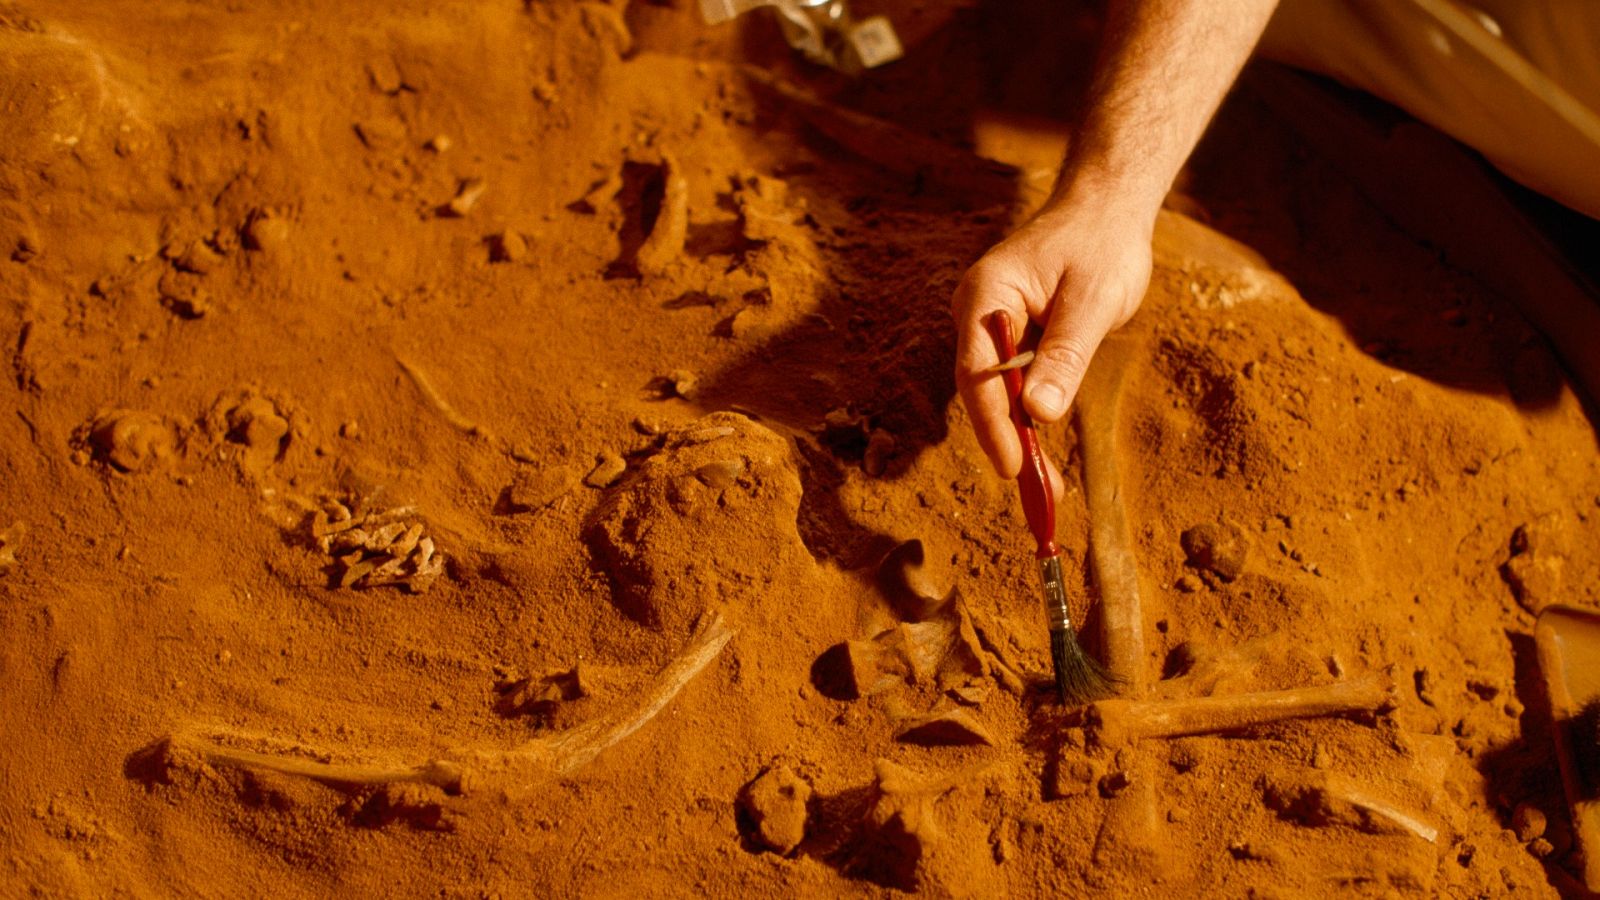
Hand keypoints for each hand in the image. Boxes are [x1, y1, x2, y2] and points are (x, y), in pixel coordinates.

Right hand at [951, 182, 1155, 491]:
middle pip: (982, 388)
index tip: (1012, 466)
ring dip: (1020, 435)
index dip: (992, 423)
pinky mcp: (1014, 337)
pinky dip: (1031, 415)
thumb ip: (1065, 355)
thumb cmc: (1100, 244)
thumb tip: (1040, 415)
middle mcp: (979, 313)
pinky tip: (1045, 449)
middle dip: (1006, 440)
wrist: (1106, 209)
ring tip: (1047, 486)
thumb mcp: (1092, 300)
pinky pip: (1016, 383)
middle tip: (1036, 492)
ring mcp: (994, 325)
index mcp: (986, 296)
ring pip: (998, 391)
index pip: (977, 371)